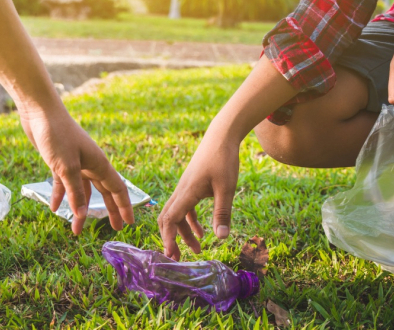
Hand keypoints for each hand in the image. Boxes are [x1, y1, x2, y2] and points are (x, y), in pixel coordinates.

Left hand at [19, 106, 134, 234]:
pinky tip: (54, 208)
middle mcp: (91, 164)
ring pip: (82, 190)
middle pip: (103, 192)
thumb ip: (75, 192)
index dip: (125, 206)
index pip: (117, 189)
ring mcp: (76, 162)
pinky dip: (61, 195)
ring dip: (79, 208)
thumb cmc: (57, 135)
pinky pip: (64, 183)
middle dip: (109, 210)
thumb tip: (82, 214)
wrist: (40, 112)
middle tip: (114, 228)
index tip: (129, 223)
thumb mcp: (67, 167)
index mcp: (99, 164)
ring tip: (76, 229)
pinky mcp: (60, 161)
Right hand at [158, 135, 239, 260]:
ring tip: (198, 249)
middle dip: (171, 239)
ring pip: (176, 214)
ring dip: (183, 232)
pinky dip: (190, 222)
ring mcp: (185, 188)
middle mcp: (181, 191)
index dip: (168, 238)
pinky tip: (203, 232)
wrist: (221, 136)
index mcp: (187, 192)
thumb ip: (223, 213)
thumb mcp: (226, 188)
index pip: (170, 219)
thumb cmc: (223, 159)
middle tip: (177, 258)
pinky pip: (185, 208)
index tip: (171, 254)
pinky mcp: (191, 185)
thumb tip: (221, 238)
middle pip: (168, 218)